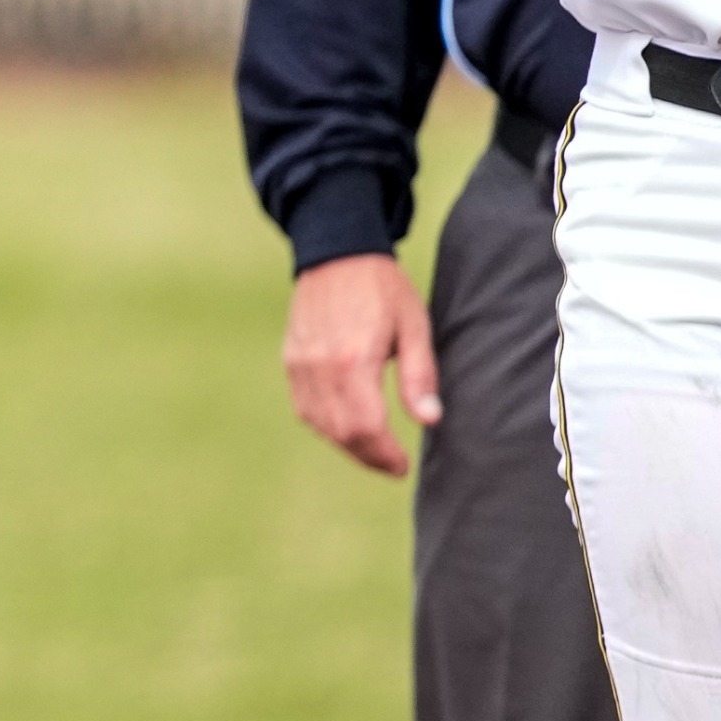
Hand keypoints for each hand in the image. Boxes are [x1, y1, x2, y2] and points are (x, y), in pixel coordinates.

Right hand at [281, 252, 438, 477]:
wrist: (337, 253)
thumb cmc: (383, 290)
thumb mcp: (414, 328)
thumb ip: (420, 376)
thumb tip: (429, 420)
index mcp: (353, 359)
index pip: (365, 427)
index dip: (384, 455)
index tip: (403, 467)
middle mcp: (320, 366)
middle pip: (340, 433)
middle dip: (368, 456)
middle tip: (391, 464)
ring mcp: (300, 364)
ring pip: (319, 424)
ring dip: (347, 444)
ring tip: (373, 449)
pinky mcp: (291, 360)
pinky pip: (305, 407)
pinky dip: (326, 426)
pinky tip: (347, 425)